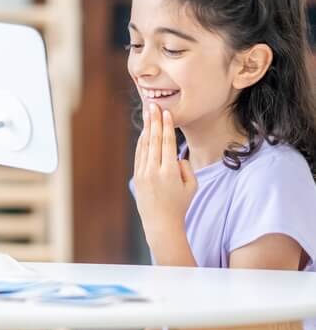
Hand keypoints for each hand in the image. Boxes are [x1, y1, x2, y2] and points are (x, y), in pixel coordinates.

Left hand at [133, 103, 196, 248]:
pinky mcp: (137, 177)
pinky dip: (142, 143)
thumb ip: (186, 167)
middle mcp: (154, 171)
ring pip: (144, 146)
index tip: (166, 113)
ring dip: (147, 129)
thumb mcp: (192, 186)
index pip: (168, 143)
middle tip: (153, 106)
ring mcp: (143, 174)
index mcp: (169, 172)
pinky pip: (139, 155)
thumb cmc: (180, 204)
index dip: (167, 126)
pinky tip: (144, 133)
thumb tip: (176, 156)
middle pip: (154, 141)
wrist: (161, 223)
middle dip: (154, 122)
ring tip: (148, 114)